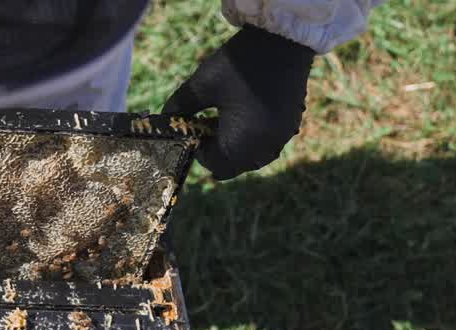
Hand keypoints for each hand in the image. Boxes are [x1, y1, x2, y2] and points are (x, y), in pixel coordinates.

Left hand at [163, 26, 314, 179]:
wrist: (283, 38)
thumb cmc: (239, 63)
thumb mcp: (201, 85)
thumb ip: (179, 107)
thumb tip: (164, 120)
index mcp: (244, 143)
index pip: (213, 164)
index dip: (197, 148)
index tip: (192, 126)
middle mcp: (267, 147)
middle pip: (233, 165)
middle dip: (215, 149)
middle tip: (205, 123)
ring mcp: (282, 137)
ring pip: (251, 157)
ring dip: (233, 145)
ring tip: (222, 117)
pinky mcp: (291, 124)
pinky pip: (266, 143)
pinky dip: (251, 137)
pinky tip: (243, 114)